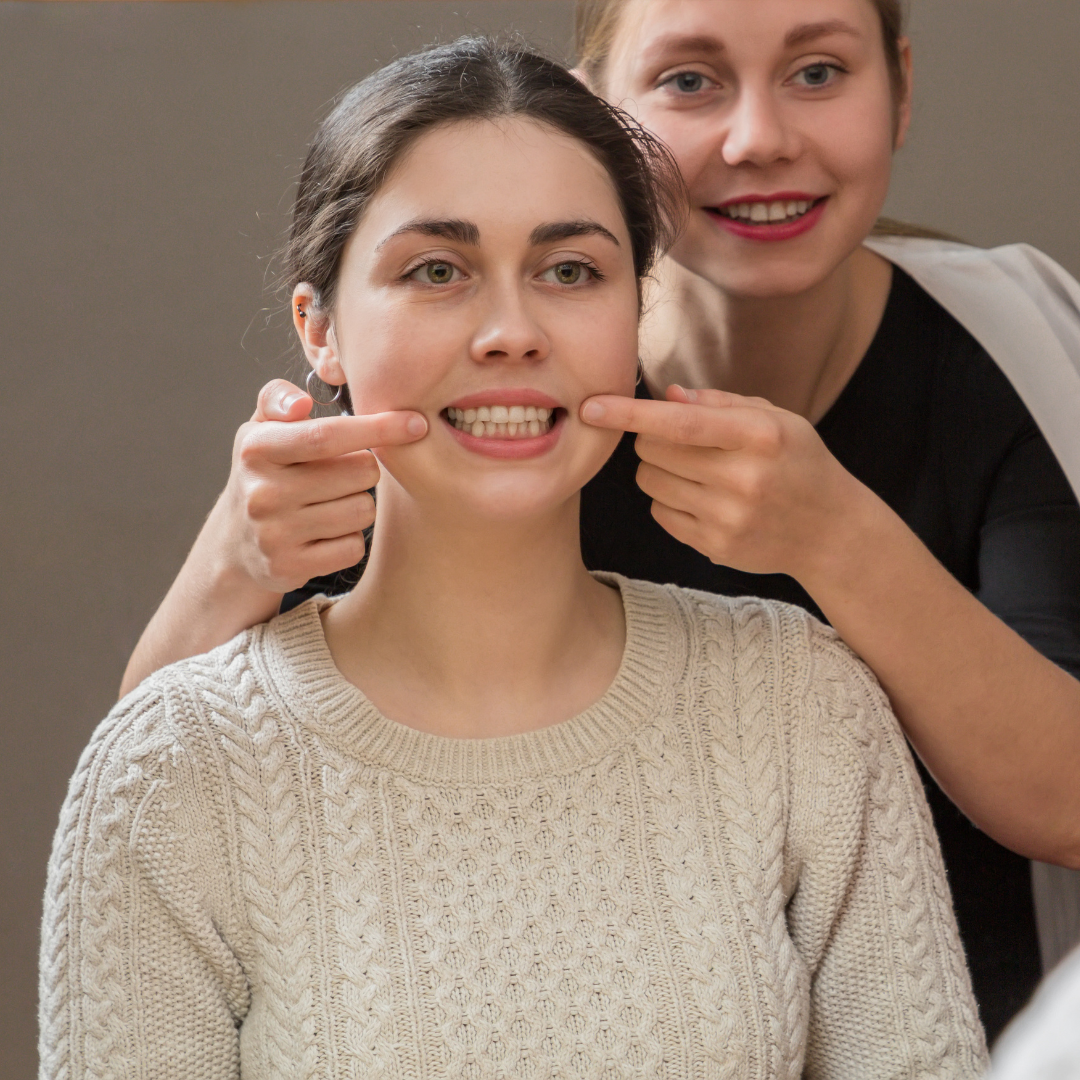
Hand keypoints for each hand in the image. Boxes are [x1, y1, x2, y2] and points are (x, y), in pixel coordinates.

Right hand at [211, 378, 427, 592]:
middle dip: (367, 469)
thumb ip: (278, 399)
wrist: (234, 543)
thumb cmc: (265, 473)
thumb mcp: (260, 429)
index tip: (416, 423)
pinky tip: (328, 533)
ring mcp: (274, 534)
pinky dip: (350, 539)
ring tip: (333, 502)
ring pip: (363, 511)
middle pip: (360, 473)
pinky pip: (354, 547)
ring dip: (360, 505)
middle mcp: (263, 492)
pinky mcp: (289, 567)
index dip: (378, 427)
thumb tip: (302, 403)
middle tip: (345, 474)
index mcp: (257, 449)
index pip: (328, 436)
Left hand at [579, 384, 872, 582]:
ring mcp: (728, 518)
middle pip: (652, 450)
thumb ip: (719, 402)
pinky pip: (660, 513)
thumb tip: (665, 396)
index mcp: (759, 436)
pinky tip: (704, 499)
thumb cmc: (797, 462)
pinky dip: (669, 501)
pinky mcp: (716, 547)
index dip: (629, 413)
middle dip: (654, 439)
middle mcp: (743, 479)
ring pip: (649, 482)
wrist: (831, 531)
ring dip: (659, 470)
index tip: (590, 406)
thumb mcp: (776, 419)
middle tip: (684, 441)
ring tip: (697, 471)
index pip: (680, 422)